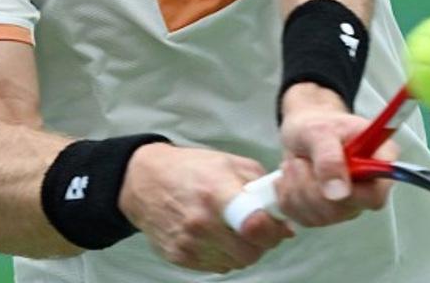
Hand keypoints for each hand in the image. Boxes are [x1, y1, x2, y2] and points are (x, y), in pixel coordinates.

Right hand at [118, 143, 294, 272]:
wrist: (144, 181)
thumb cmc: (190, 169)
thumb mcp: (228, 163)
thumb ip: (261, 187)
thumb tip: (285, 222)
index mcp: (216, 192)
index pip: (255, 224)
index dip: (272, 228)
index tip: (275, 223)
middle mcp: (201, 221)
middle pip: (250, 252)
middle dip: (262, 243)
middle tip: (259, 229)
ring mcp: (189, 243)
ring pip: (237, 263)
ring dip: (244, 250)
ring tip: (236, 229)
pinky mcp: (180, 257)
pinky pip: (218, 267)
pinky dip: (225, 255)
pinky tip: (218, 236)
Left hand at [275, 83, 395, 226]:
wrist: (301, 130)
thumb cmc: (317, 125)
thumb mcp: (320, 131)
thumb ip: (329, 158)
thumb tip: (339, 192)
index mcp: (378, 162)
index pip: (376, 195)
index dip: (352, 193)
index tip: (329, 176)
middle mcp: (366, 189)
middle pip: (341, 210)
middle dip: (312, 185)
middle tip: (304, 159)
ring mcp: (346, 205)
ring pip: (318, 216)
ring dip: (297, 187)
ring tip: (298, 163)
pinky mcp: (324, 214)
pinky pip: (301, 218)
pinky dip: (288, 196)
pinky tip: (292, 177)